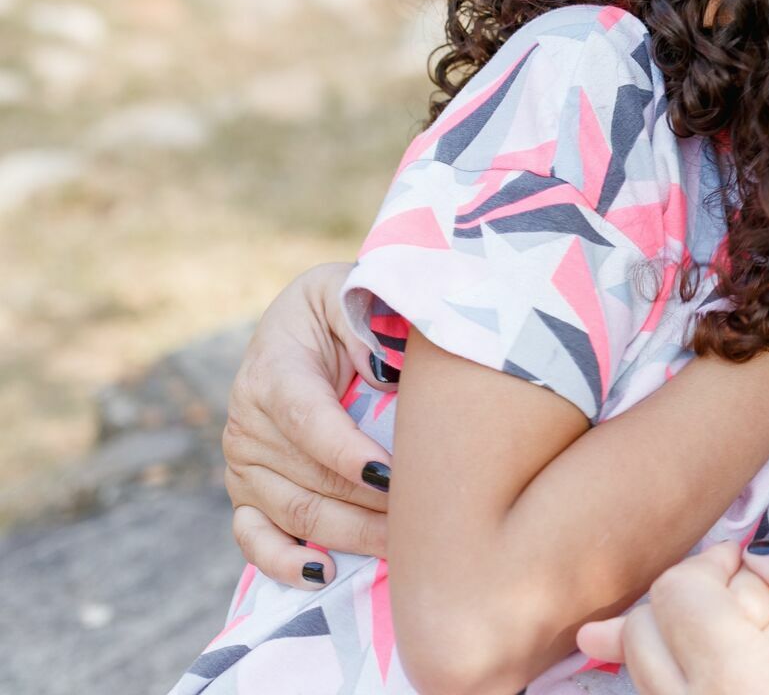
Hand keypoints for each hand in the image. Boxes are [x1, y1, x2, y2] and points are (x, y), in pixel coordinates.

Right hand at [222, 261, 394, 585]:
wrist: (302, 326)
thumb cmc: (340, 308)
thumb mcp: (351, 292)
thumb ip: (368, 322)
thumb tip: (390, 372)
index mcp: (273, 371)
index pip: (307, 420)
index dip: (347, 452)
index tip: (392, 474)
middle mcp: (248, 422)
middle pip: (309, 479)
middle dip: (370, 504)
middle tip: (427, 519)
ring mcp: (243, 463)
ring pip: (295, 513)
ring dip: (351, 535)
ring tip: (404, 546)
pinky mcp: (245, 493)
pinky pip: (254, 538)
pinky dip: (283, 562)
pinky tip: (323, 573)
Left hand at [576, 538, 768, 694]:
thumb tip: (756, 556)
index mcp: (740, 684)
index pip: (676, 593)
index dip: (716, 563)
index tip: (755, 568)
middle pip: (644, 628)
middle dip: (698, 600)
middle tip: (762, 614)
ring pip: (647, 666)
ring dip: (693, 640)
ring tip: (763, 653)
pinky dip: (693, 672)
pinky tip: (740, 669)